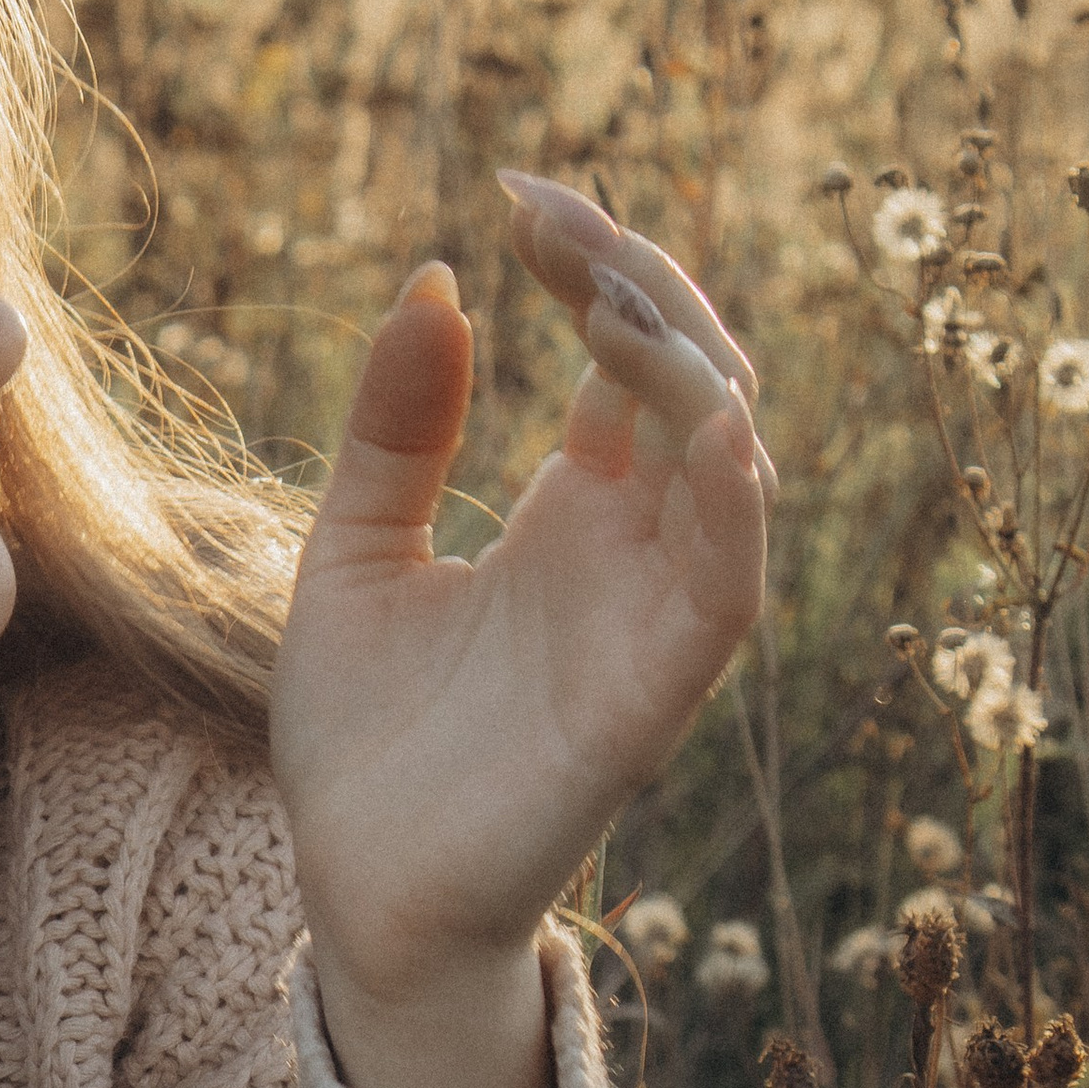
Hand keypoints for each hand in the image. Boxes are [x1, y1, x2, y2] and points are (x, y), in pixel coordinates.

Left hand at [272, 178, 770, 1011]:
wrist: (356, 891)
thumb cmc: (365, 736)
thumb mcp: (354, 550)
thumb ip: (395, 430)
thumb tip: (433, 282)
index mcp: (574, 512)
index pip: (627, 356)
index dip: (591, 266)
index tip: (514, 196)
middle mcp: (630, 553)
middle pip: (693, 381)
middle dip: (638, 285)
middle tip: (551, 217)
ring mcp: (647, 621)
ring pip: (730, 465)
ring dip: (689, 369)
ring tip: (614, 295)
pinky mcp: (647, 701)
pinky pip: (725, 591)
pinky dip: (734, 508)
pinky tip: (709, 431)